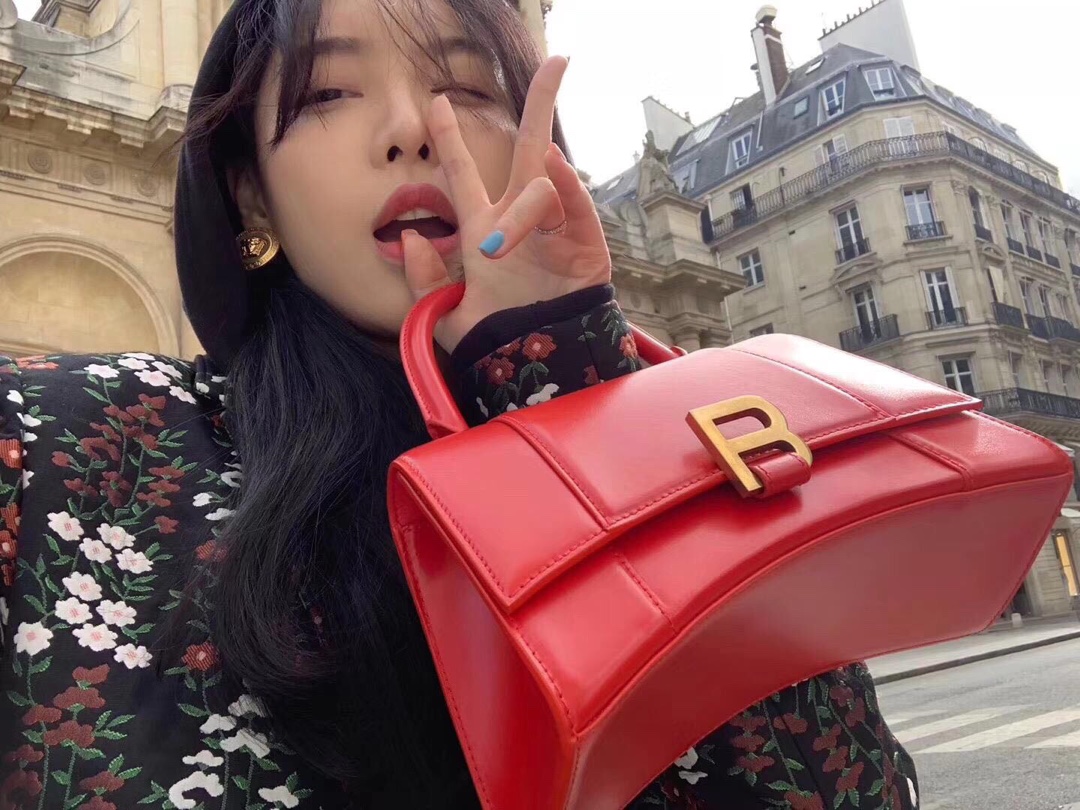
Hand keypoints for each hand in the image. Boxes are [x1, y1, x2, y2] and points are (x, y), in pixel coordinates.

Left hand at [402, 56, 612, 352]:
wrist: (539, 370)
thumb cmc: (497, 343)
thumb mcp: (446, 318)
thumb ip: (425, 284)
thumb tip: (412, 241)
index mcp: (484, 230)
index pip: (464, 175)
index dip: (451, 139)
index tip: (436, 102)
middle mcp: (521, 219)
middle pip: (526, 147)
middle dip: (541, 103)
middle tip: (556, 61)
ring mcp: (555, 227)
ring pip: (539, 185)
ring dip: (516, 214)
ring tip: (496, 251)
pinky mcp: (585, 242)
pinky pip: (574, 202)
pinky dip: (565, 182)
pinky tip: (554, 164)